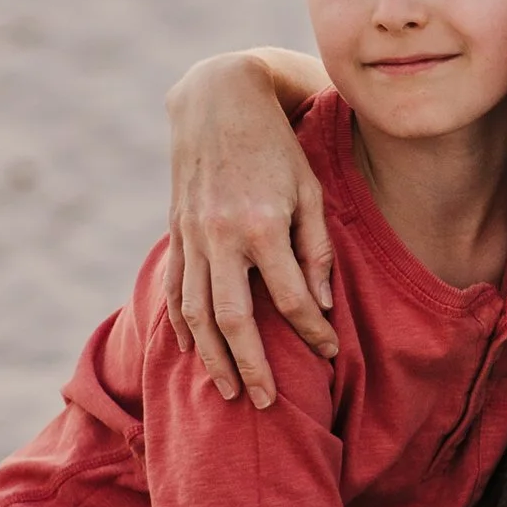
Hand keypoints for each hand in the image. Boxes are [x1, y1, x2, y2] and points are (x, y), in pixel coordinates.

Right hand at [163, 56, 334, 406]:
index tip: (329, 352)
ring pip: (197, 313)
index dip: (311, 331)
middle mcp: (223, 235)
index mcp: (265, 224)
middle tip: (267, 404)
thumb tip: (318, 307)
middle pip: (234, 319)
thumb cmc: (278, 145)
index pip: (291, 298)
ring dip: (212, 357)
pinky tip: (193, 351)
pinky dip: (182, 324)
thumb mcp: (310, 188)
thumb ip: (317, 248)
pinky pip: (176, 288)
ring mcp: (193, 236)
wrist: (218, 101)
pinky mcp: (177, 232)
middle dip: (252, 366)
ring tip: (229, 390)